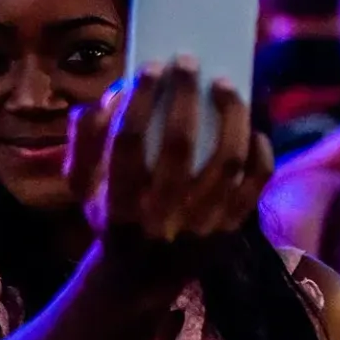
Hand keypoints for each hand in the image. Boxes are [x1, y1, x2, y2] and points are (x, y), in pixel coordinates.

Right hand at [67, 58, 273, 243]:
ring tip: (224, 86)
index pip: (128, 143)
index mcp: (117, 203)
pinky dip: (259, 155)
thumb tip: (110, 97)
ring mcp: (200, 224)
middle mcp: (161, 216)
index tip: (150, 67)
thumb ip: (85, 140)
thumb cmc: (109, 214)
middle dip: (185, 97)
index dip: (140, 101)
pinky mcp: (229, 229)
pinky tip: (252, 129)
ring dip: (228, 117)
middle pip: (180, 147)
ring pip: (226, 163)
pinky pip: (254, 186)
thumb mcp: (80, 184)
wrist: (138, 278)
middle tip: (188, 62)